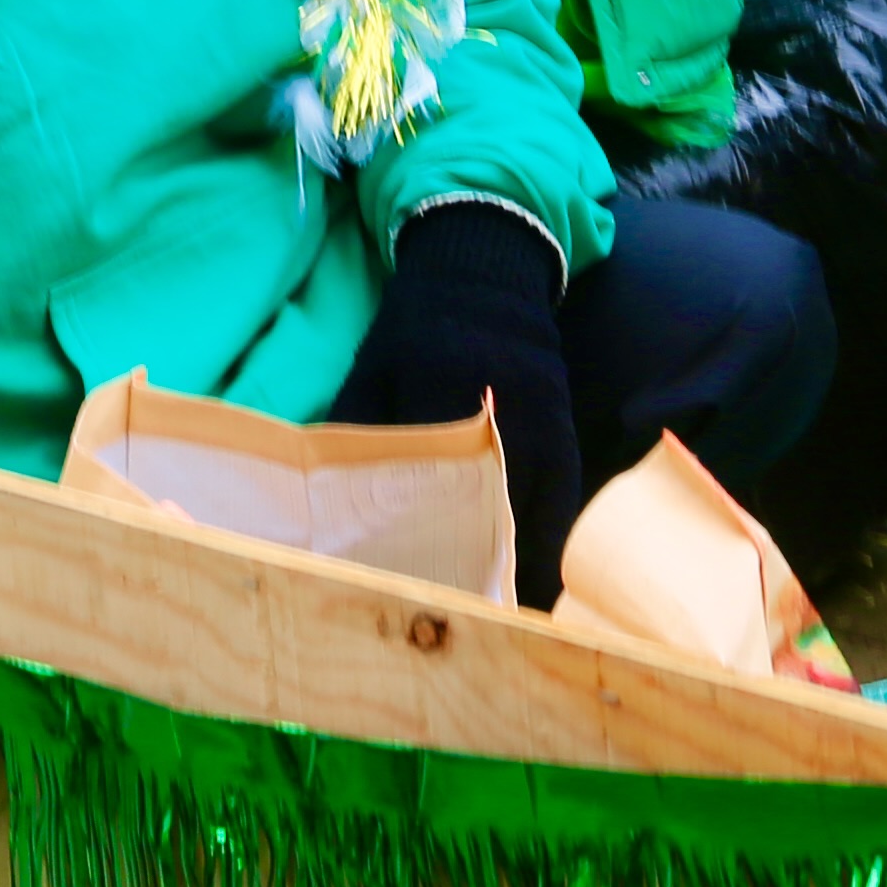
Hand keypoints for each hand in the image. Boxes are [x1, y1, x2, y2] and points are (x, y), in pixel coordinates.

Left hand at [333, 200, 584, 607]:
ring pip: (537, 506)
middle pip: (495, 504)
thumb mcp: (370, 371)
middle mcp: (501, 405)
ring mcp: (542, 414)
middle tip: (462, 622)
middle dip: (482, 567)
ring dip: (523, 560)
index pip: (436, 478)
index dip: (430, 539)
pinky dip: (549, 535)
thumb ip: (352, 434)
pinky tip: (534, 575)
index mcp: (440, 386)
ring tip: (501, 615)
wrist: (484, 264)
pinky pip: (562, 492)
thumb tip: (321, 504)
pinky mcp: (565, 420)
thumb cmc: (415, 325)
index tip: (420, 591)